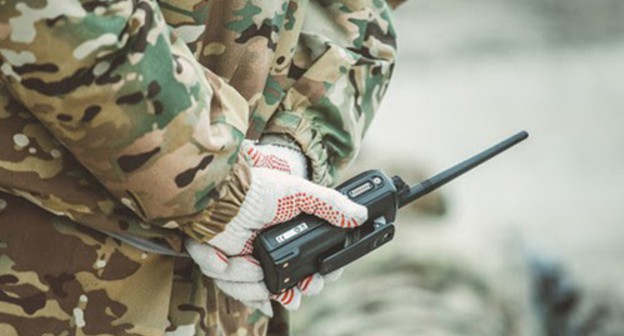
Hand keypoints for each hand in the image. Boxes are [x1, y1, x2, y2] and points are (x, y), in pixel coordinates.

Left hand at [186, 142, 366, 315]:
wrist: (222, 195)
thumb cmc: (259, 190)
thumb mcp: (300, 194)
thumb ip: (330, 205)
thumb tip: (360, 214)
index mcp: (292, 237)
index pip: (313, 267)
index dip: (318, 278)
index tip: (319, 279)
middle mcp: (272, 253)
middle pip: (289, 289)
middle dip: (292, 292)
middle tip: (298, 289)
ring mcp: (250, 262)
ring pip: (259, 293)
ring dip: (252, 281)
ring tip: (247, 261)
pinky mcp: (227, 268)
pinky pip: (233, 289)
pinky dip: (231, 277)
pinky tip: (229, 260)